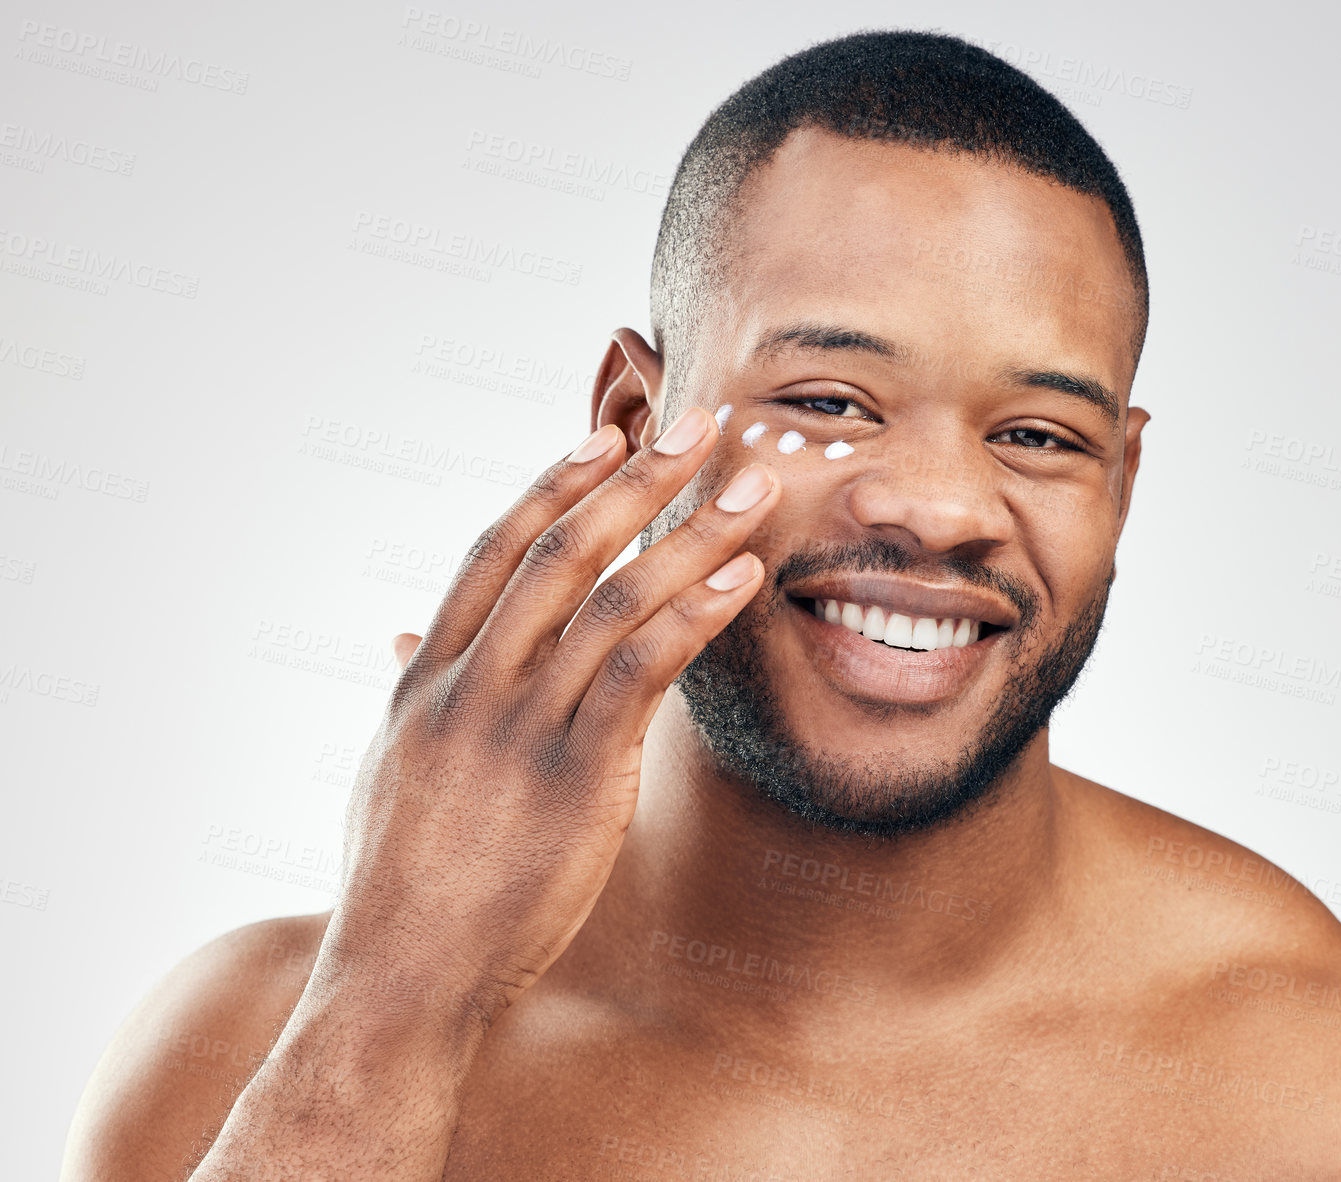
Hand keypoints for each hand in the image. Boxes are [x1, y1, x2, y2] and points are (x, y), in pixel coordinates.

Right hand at [318, 408, 779, 1032]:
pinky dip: (694, 614)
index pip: (494, 553)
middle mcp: (468, 686)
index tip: (606, 434)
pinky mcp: (572, 777)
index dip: (555, 486)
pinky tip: (741, 579)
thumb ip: (413, 693)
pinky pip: (642, 672)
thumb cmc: (406, 881)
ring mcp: (518, 728)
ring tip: (750, 489)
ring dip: (688, 534)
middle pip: (558, 553)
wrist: (400, 978)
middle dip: (635, 480)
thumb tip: (407, 640)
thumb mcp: (393, 770)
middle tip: (698, 423)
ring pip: (609, 600)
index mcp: (429, 680)